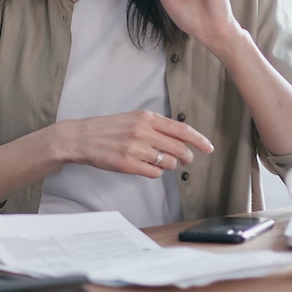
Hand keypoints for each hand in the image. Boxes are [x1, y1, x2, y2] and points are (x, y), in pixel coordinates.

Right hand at [63, 110, 213, 177]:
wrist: (82, 137)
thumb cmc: (108, 129)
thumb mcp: (134, 119)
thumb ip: (156, 126)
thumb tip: (181, 139)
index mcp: (146, 118)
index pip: (181, 130)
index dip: (199, 140)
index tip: (208, 148)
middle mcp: (143, 131)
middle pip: (179, 149)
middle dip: (185, 157)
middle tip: (184, 160)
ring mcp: (135, 148)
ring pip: (168, 163)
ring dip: (167, 165)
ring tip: (155, 160)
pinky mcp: (128, 164)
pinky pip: (155, 173)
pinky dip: (154, 172)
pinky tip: (144, 166)